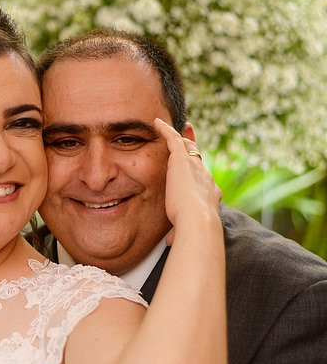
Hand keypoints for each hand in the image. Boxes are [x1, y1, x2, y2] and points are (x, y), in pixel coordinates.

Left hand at [154, 118, 220, 241]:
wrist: (198, 221)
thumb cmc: (192, 229)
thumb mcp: (183, 229)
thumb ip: (176, 233)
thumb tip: (171, 242)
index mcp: (207, 192)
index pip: (201, 178)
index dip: (197, 171)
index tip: (194, 167)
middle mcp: (205, 176)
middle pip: (197, 157)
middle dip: (191, 147)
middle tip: (187, 136)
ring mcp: (194, 166)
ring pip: (187, 146)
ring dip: (179, 137)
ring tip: (170, 128)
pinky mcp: (181, 160)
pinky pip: (173, 139)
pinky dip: (165, 129)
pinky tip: (156, 122)